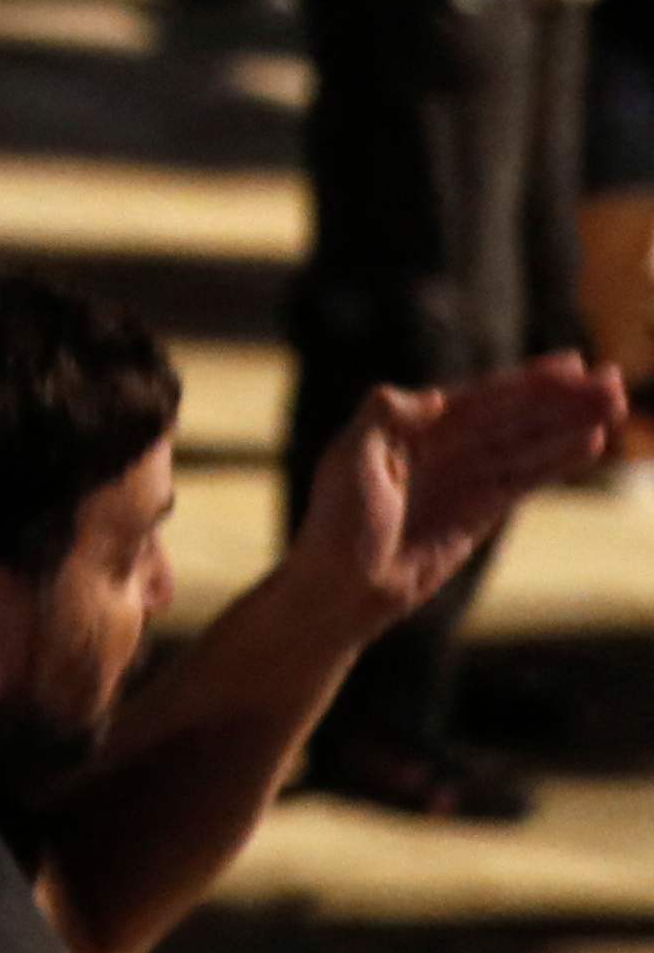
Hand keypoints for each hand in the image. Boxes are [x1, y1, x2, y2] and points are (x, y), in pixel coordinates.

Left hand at [286, 357, 622, 630]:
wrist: (344, 589)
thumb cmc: (336, 526)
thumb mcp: (346, 462)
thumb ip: (382, 418)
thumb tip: (433, 395)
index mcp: (410, 427)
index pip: (480, 397)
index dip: (527, 381)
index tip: (573, 363)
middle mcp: (442, 447)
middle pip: (513, 416)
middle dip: (562, 399)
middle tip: (613, 382)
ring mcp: (464, 480)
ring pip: (527, 444)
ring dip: (570, 425)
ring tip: (615, 405)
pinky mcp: (479, 512)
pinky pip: (525, 479)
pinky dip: (556, 461)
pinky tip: (589, 444)